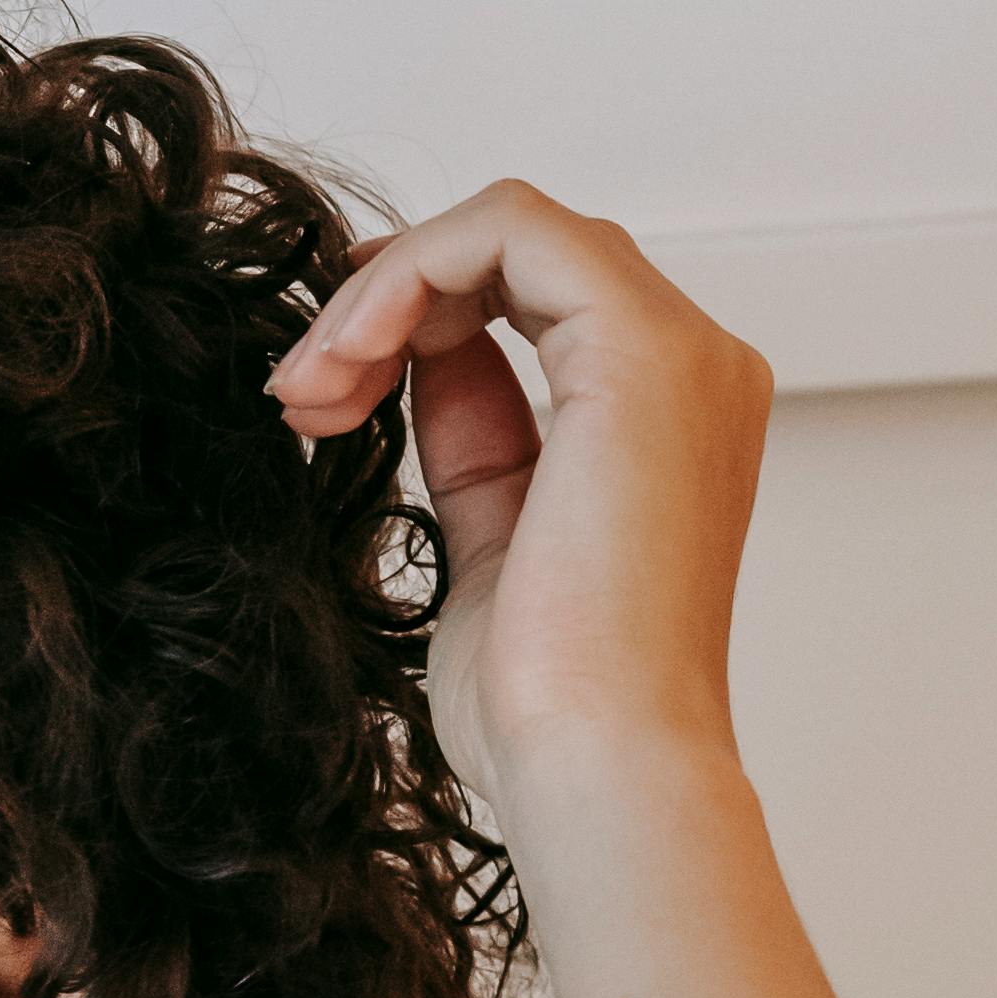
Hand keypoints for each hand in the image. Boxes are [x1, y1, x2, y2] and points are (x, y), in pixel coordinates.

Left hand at [264, 185, 772, 829]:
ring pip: (512, 229)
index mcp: (668, 423)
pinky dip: (407, 272)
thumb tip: (425, 363)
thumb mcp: (486, 546)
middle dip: (386, 306)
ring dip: (383, 292)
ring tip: (309, 391)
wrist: (594, 768)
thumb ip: (474, 444)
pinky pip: (512, 229)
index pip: (534, 305)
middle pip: (522, 257)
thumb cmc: (546, 707)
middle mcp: (695, 374)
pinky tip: (348, 357)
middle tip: (301, 396)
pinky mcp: (643, 351)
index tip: (319, 400)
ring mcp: (680, 355)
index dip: (411, 322)